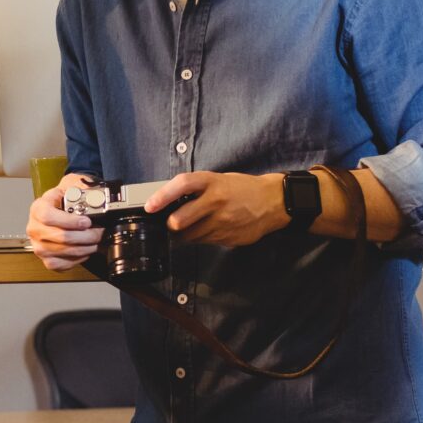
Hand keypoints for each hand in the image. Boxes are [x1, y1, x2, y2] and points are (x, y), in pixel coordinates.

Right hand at [26, 173, 101, 270]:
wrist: (60, 207)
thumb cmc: (66, 198)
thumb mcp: (73, 185)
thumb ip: (83, 190)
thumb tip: (97, 198)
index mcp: (38, 208)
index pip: (48, 216)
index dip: (69, 221)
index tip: (86, 221)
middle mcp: (34, 228)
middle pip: (59, 236)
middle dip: (84, 236)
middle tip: (97, 232)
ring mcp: (39, 245)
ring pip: (63, 251)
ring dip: (84, 248)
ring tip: (94, 240)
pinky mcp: (46, 259)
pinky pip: (63, 264)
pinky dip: (78, 259)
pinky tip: (85, 249)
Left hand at [141, 171, 288, 247]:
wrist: (273, 202)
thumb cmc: (242, 189)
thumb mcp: (219, 180)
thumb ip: (197, 190)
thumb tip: (169, 202)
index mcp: (212, 182)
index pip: (182, 185)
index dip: (162, 196)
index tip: (149, 206)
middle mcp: (216, 201)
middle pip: (180, 220)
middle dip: (170, 225)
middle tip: (170, 222)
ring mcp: (222, 222)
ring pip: (190, 236)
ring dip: (184, 234)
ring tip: (192, 225)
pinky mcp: (228, 238)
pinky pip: (204, 242)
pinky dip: (201, 238)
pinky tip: (209, 229)